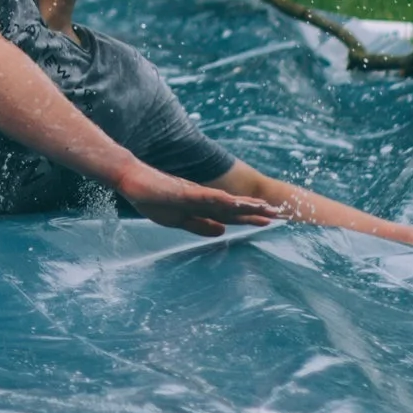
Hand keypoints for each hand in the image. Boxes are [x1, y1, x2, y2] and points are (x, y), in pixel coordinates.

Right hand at [118, 166, 278, 237]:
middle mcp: (203, 198)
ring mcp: (194, 193)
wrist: (131, 180)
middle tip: (281, 215)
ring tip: (267, 208)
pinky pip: (207, 197)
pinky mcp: (183, 191)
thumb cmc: (151, 198)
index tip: (271, 220)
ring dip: (247, 205)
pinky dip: (223, 200)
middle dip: (257, 211)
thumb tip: (224, 232)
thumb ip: (200, 225)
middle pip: (235, 207)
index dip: (251, 218)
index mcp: (201, 206)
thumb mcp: (178, 220)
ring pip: (226, 201)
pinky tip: (236, 203)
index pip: (231, 214)